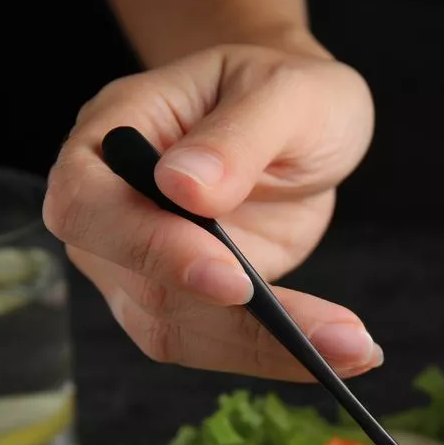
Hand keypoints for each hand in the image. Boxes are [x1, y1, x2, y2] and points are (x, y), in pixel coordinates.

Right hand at [44, 37, 379, 379]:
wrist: (301, 119)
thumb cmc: (284, 90)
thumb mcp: (283, 93)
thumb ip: (236, 136)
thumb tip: (183, 186)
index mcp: (114, 134)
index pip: (87, 204)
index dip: (148, 248)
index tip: (230, 277)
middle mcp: (114, 206)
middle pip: (138, 285)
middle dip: (232, 321)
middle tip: (329, 338)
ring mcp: (144, 262)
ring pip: (178, 329)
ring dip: (266, 351)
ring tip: (356, 350)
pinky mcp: (190, 299)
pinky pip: (219, 341)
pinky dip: (278, 354)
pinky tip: (344, 353)